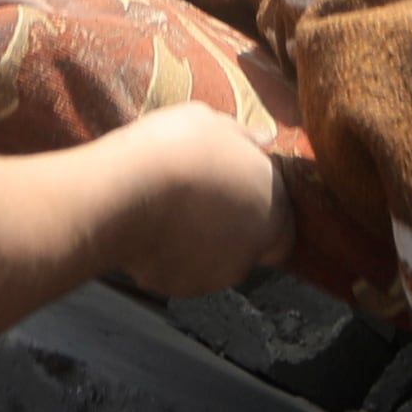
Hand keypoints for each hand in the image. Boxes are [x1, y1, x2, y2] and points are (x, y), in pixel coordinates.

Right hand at [102, 106, 297, 294]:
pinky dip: (168, 256)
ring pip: (210, 261)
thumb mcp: (216, 124)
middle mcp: (249, 255)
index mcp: (274, 215)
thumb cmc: (180, 149)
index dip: (262, 215)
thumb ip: (245, 137)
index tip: (239, 194)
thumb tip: (264, 138)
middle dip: (227, 228)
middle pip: (245, 246)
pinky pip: (176, 270)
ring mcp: (211, 276)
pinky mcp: (175, 287)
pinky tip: (150, 227)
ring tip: (169, 209)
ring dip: (198, 243)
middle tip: (199, 197)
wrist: (128, 189)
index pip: (283, 233)